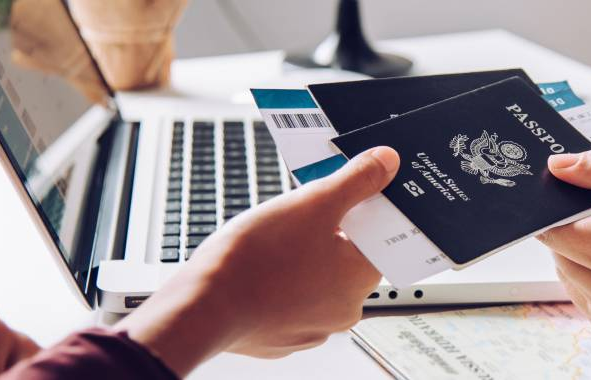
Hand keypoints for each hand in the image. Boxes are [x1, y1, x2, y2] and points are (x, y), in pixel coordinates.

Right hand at [116, 147, 395, 375]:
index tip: (344, 198)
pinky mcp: (282, 335)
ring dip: (303, 258)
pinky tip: (261, 266)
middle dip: (327, 233)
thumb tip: (387, 162)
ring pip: (317, 279)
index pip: (380, 239)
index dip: (363, 213)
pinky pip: (290, 300)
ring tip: (274, 241)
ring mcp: (313, 327)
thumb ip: (356, 180)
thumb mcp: (314, 202)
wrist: (203, 307)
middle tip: (300, 216)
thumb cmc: (257, 258)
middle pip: (347, 258)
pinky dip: (280, 283)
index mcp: (361, 279)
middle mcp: (345, 310)